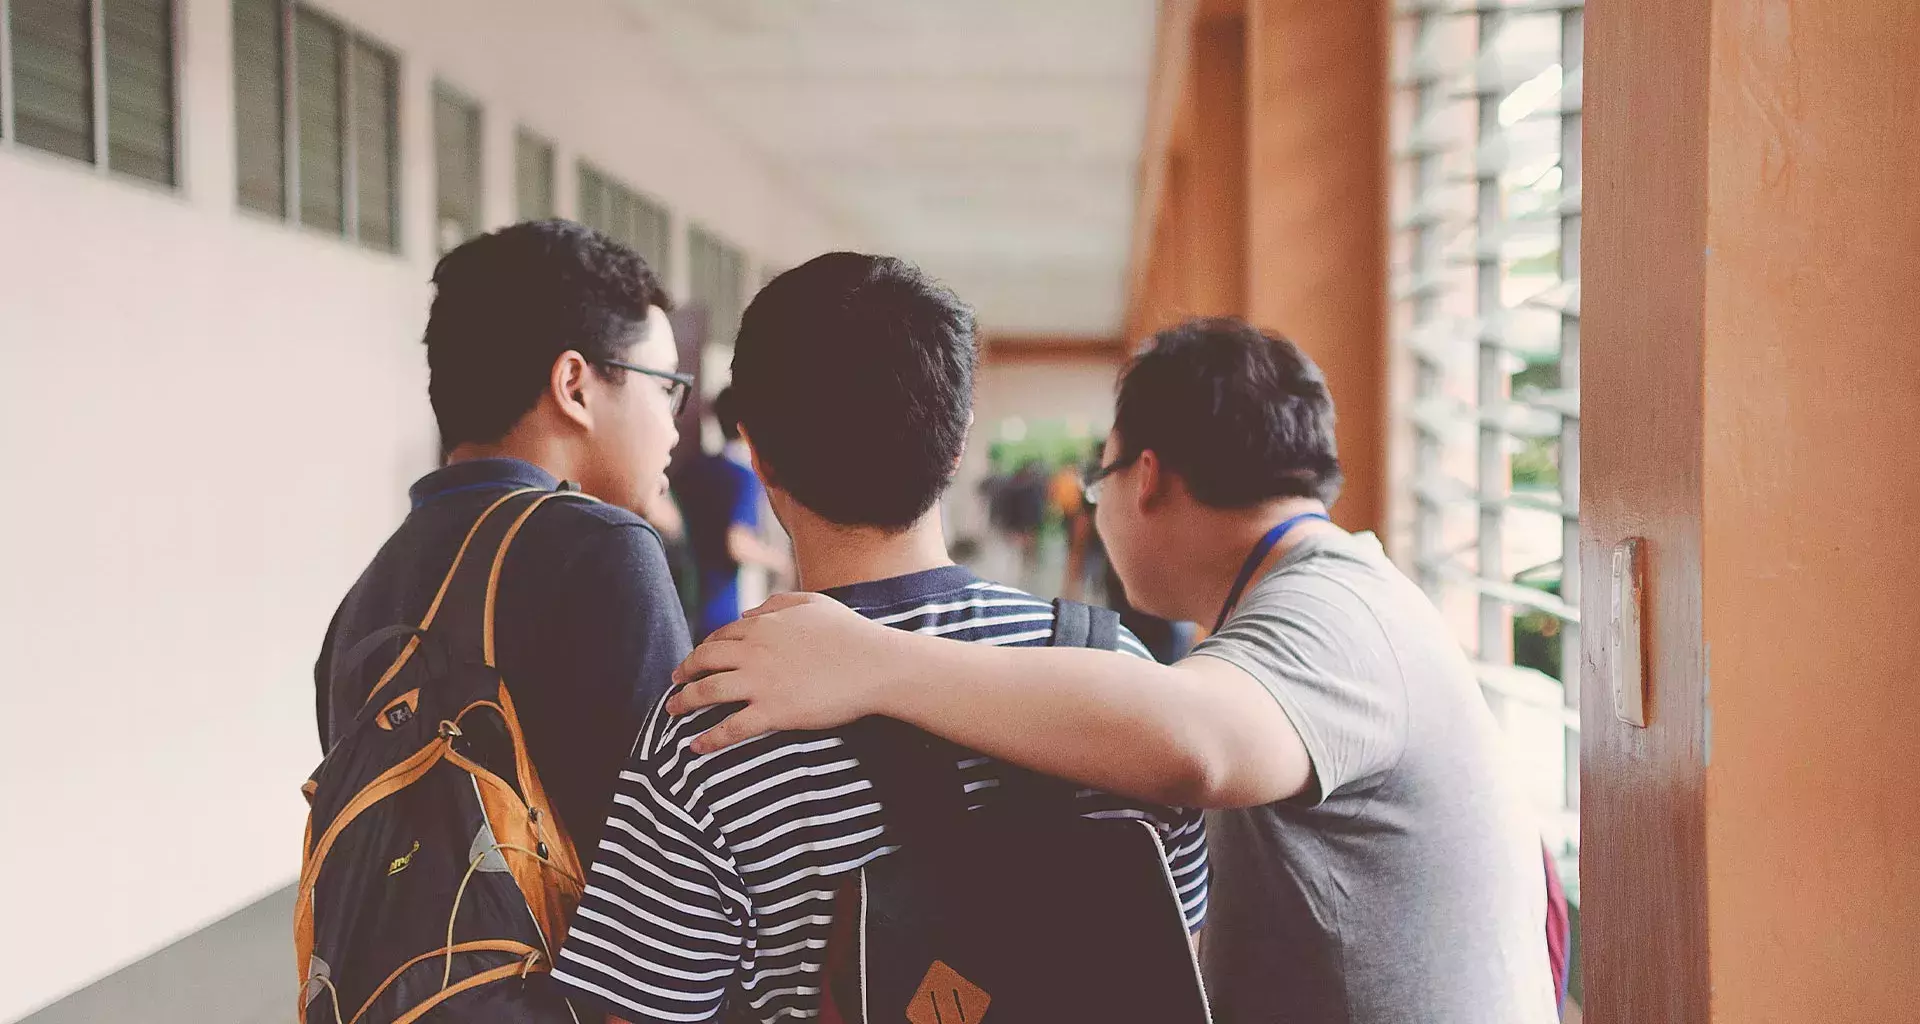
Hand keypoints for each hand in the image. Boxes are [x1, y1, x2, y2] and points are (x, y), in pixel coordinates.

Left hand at [668, 592, 908, 753]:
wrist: (876, 665)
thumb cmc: (851, 633)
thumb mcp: (813, 603)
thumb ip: (777, 604)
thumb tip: (748, 612)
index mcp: (763, 625)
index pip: (720, 636)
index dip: (703, 649)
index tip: (697, 660)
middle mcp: (754, 651)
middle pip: (704, 661)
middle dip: (684, 673)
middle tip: (675, 684)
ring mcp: (761, 682)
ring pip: (707, 692)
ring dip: (684, 703)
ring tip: (672, 712)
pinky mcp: (773, 712)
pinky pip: (731, 728)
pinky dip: (709, 739)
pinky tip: (696, 747)